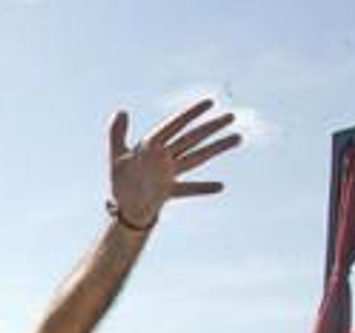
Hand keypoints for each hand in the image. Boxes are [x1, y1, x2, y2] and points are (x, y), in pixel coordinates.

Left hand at [108, 99, 240, 229]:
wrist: (125, 207)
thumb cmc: (121, 181)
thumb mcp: (116, 156)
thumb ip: (116, 134)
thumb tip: (121, 111)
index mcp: (152, 146)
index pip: (173, 126)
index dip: (190, 114)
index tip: (209, 102)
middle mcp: (165, 158)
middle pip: (192, 139)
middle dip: (210, 128)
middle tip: (231, 116)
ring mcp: (169, 174)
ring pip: (197, 158)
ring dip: (216, 148)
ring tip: (238, 138)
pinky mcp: (170, 192)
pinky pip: (188, 189)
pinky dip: (202, 188)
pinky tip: (220, 186)